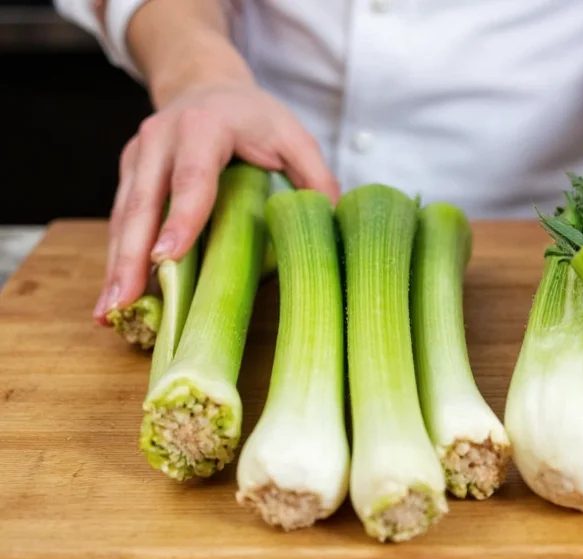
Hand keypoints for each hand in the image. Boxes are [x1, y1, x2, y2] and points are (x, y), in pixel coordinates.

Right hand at [95, 81, 338, 324]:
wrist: (205, 85)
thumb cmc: (253, 117)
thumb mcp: (293, 135)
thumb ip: (315, 176)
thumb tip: (333, 223)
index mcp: (203, 127)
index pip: (192, 178)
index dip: (181, 218)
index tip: (166, 257)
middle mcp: (160, 140)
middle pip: (143, 203)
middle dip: (131, 256)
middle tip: (123, 302)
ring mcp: (138, 157)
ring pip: (124, 216)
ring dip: (115, 266)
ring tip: (111, 310)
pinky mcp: (129, 175)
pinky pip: (121, 220)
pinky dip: (118, 257)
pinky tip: (117, 294)